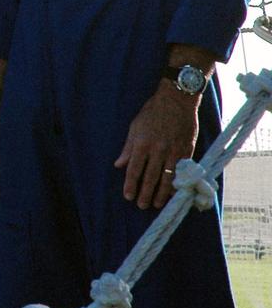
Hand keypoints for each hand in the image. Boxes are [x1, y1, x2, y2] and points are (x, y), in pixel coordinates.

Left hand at [114, 81, 199, 208]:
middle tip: (142, 206)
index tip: (128, 196)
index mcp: (142, 143)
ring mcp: (174, 151)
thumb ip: (128, 148)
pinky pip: (182, 171)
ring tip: (157, 204)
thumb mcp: (135, 127)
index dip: (131, 184)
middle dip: (145, 193)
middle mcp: (158, 149)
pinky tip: (174, 192)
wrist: (177, 100)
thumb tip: (119, 165)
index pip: (134, 169)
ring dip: (162, 193)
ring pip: (167, 177)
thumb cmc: (152, 112)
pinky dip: (177, 183)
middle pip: (150, 177)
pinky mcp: (188, 151)